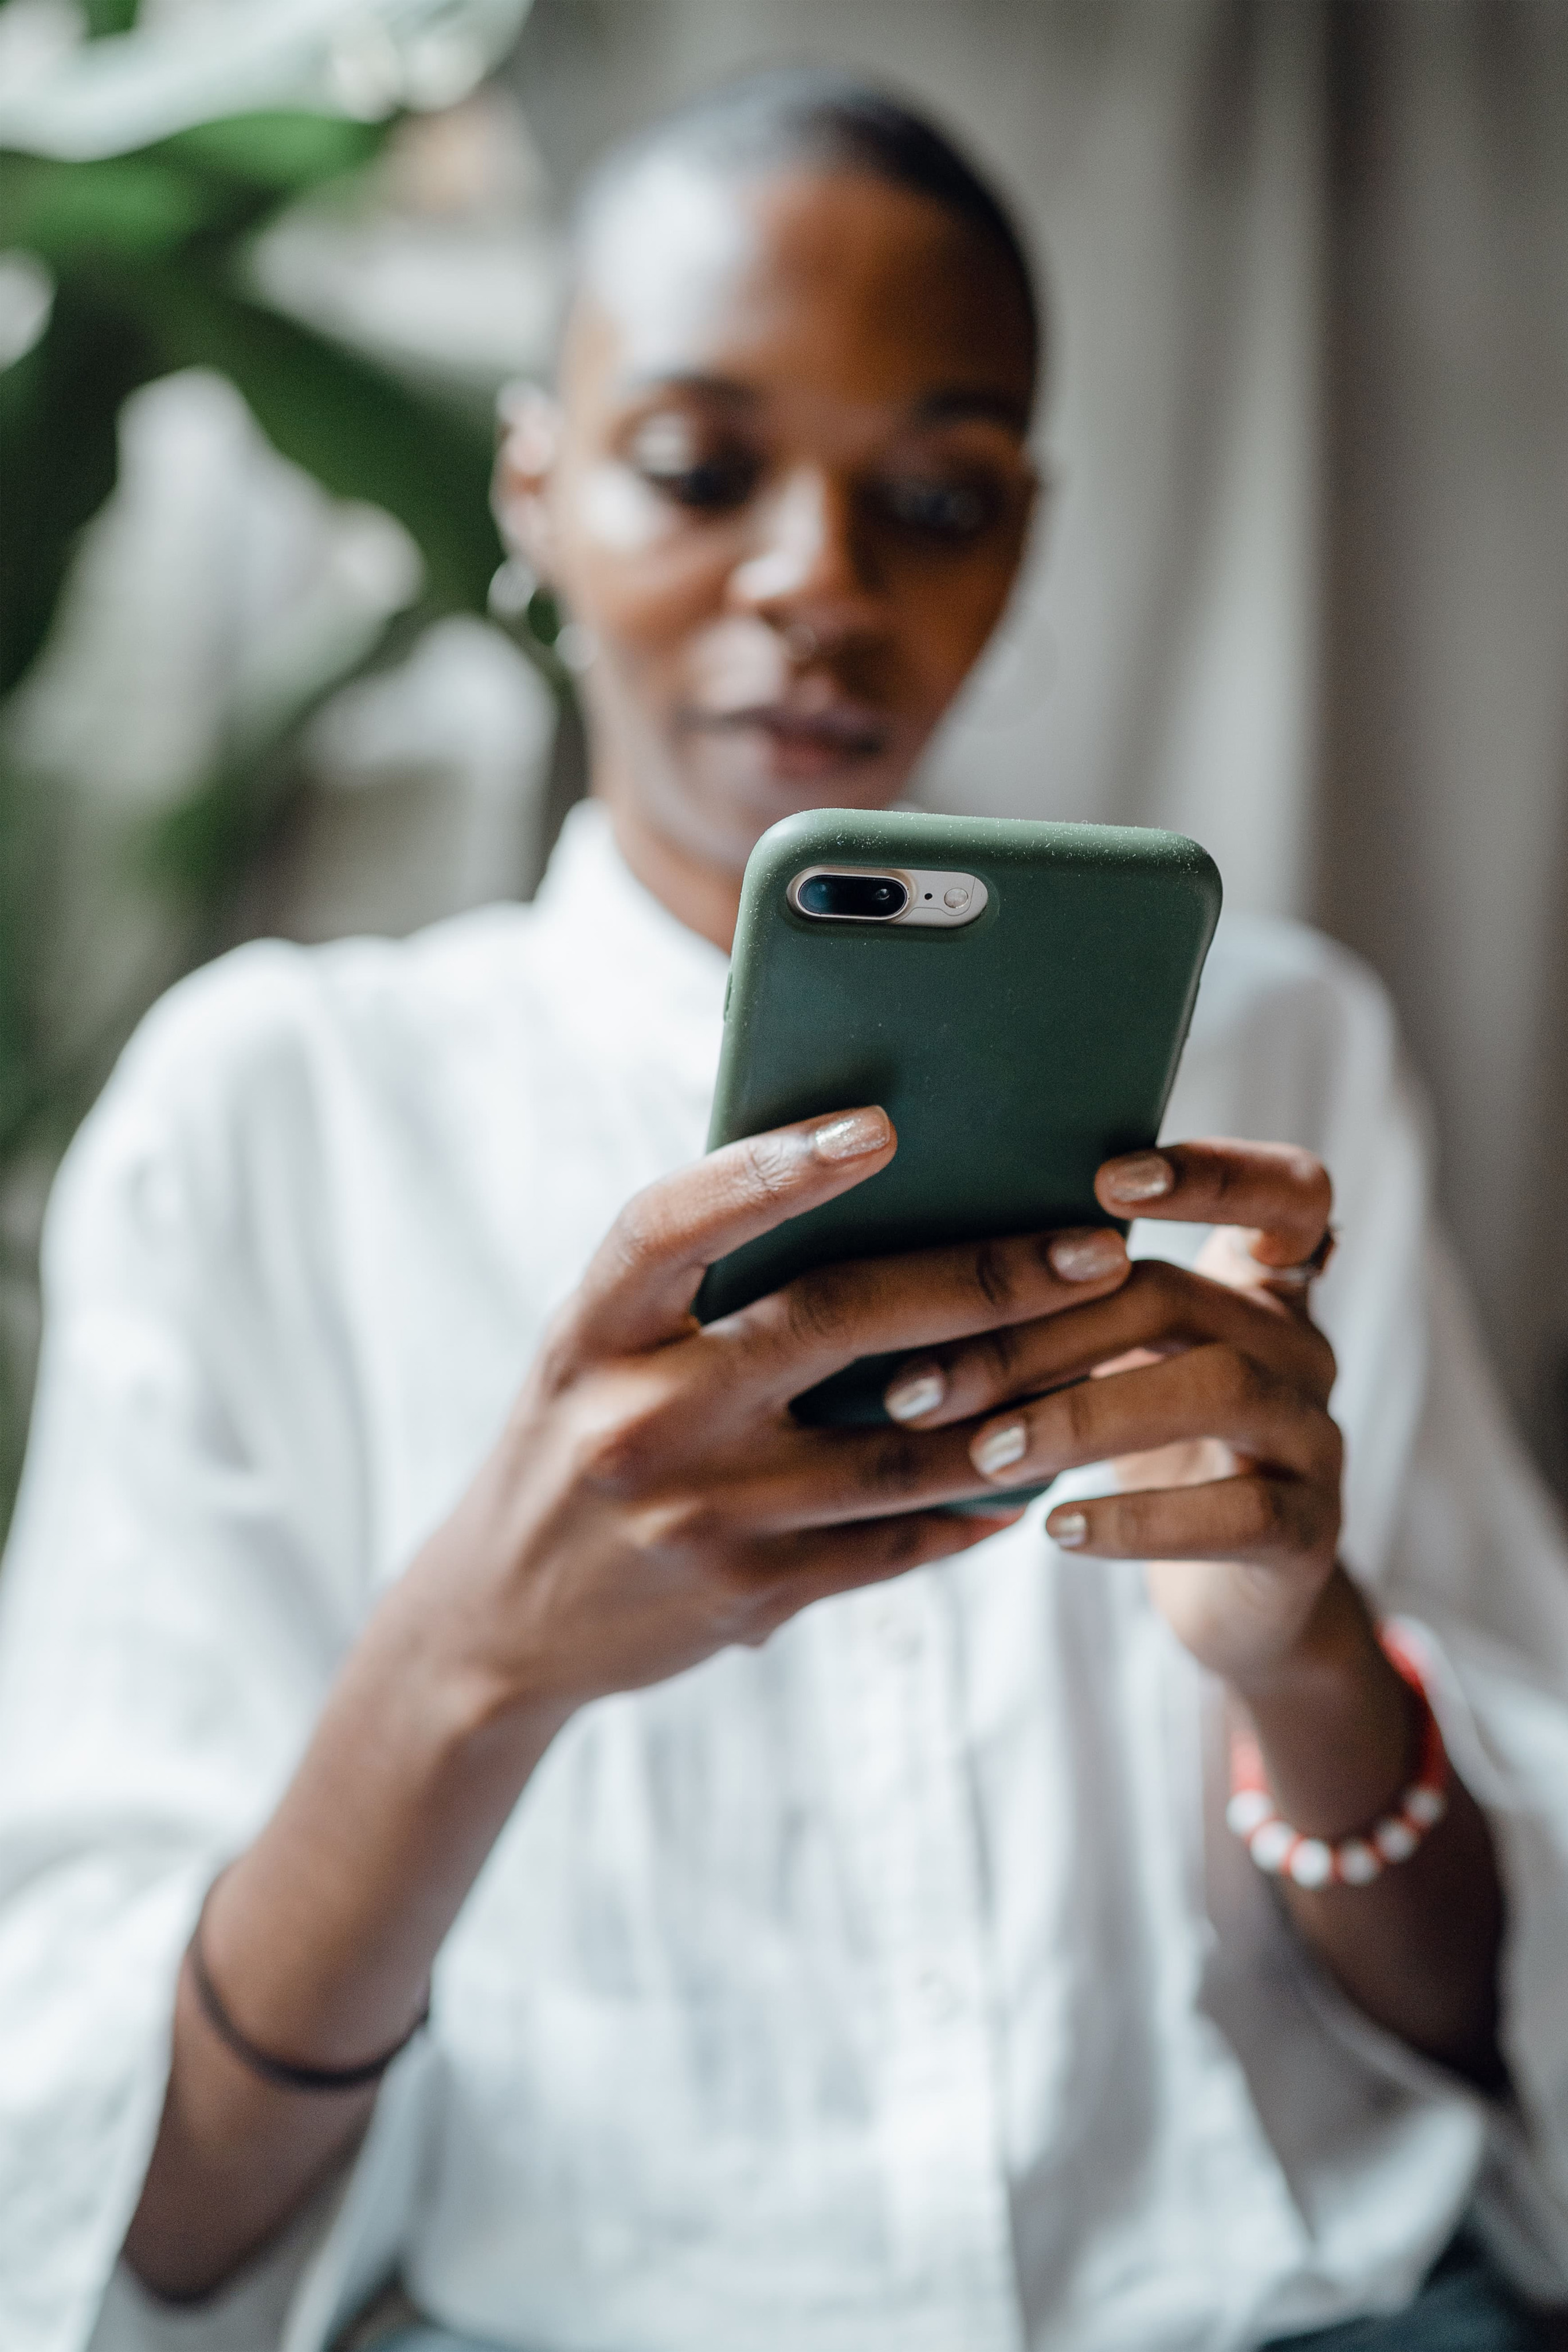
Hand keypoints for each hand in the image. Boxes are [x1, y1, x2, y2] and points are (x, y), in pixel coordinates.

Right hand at [407, 1104, 1131, 1727]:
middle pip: (831, 1324)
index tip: (880, 1126)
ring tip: (1103, 1353)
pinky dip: (970, 1503)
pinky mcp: (746, 1596)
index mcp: (592, 1332)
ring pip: (895, 1448)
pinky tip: (1034, 1469)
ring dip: (1016, 1402)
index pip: (674, 1226)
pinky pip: (892, 1544)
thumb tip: (868, 1189)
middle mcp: (638, 1419)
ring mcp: (695, 1516)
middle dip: (981, 1281)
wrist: (497, 1621)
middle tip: (1094, 1250)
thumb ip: (699, 1285)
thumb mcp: (598, 1349)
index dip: (771, 1169)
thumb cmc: (577, 1436)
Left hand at [876, 1138, 1342, 1693]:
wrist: (1234, 1597)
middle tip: (922, 1385)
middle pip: (1178, 1296)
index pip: (1285, 1189)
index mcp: (1255, 1284)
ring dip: (1081, 1416)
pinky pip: (1240, 1513)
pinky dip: (1139, 1519)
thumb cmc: (1146, 1449)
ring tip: (985, 1453)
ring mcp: (1316, 1436)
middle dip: (1038, 1333)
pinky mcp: (1312, 1532)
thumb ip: (1064, 1299)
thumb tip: (905, 1254)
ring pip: (1219, 1389)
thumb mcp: (1115, 1361)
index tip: (1105, 1179)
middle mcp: (1298, 1345)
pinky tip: (1056, 1529)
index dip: (1213, 1173)